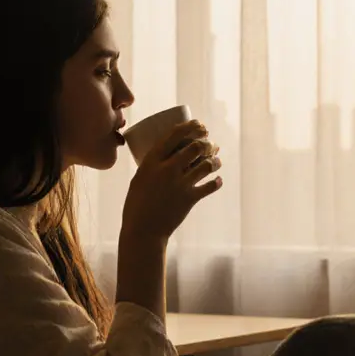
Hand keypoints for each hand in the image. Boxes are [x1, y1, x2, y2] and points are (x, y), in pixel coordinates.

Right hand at [121, 120, 222, 241]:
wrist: (143, 231)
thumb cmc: (136, 205)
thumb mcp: (139, 179)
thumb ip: (153, 167)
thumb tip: (166, 156)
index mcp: (151, 161)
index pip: (174, 135)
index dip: (191, 126)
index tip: (199, 124)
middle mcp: (167, 169)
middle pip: (195, 147)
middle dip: (207, 142)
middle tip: (210, 142)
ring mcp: (180, 184)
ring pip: (206, 165)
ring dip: (214, 160)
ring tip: (216, 160)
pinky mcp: (190, 199)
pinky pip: (210, 186)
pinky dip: (216, 182)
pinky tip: (217, 180)